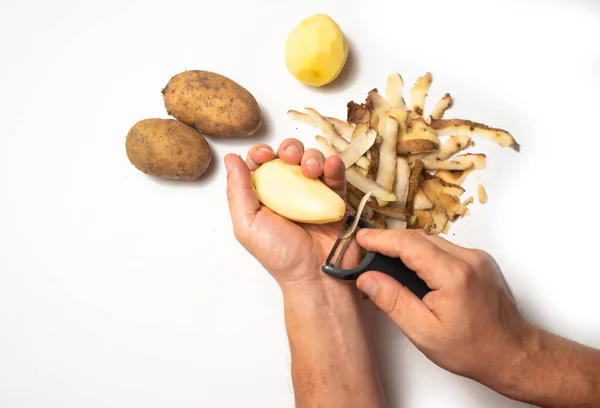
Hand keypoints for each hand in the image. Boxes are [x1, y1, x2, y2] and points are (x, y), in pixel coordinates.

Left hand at [224, 138, 361, 290]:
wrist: (316, 275)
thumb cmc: (280, 256)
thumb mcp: (247, 225)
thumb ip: (237, 192)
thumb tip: (230, 159)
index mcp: (264, 196)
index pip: (261, 164)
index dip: (262, 153)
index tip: (265, 156)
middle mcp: (288, 192)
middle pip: (288, 156)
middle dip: (289, 149)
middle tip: (290, 158)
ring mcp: (313, 194)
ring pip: (312, 160)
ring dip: (312, 157)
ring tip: (313, 170)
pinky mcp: (334, 198)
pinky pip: (336, 175)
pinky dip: (335, 165)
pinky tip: (332, 165)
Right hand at [354, 228, 534, 387]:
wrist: (513, 353)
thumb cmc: (471, 349)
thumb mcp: (424, 332)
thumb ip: (393, 301)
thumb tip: (366, 278)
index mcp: (454, 275)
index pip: (409, 244)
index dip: (381, 239)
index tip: (360, 239)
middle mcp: (468, 258)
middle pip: (420, 238)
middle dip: (390, 241)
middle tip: (366, 250)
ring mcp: (477, 257)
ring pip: (432, 241)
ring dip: (407, 247)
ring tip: (384, 260)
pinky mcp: (480, 261)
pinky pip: (444, 248)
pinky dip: (423, 253)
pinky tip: (412, 268)